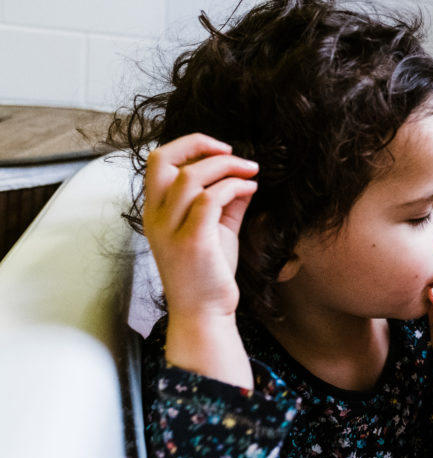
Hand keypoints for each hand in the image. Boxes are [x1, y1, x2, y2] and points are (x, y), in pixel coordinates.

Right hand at [143, 133, 258, 319]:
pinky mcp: (192, 241)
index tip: (219, 150)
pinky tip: (251, 189)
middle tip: (233, 151)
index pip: (158, 161)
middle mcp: (156, 218)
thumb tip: (244, 177)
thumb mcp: (216, 229)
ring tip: (251, 171)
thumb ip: (227, 202)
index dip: (189, 146)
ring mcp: (171, 230)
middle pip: (164, 159)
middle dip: (200, 144)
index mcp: (156, 211)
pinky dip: (235, 186)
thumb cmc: (208, 273)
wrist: (204, 313)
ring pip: (191, 176)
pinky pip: (210, 199)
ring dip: (227, 166)